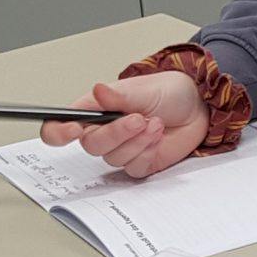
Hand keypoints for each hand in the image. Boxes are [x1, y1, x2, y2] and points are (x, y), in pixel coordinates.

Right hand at [37, 76, 206, 178]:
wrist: (199, 107)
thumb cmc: (168, 92)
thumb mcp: (143, 89)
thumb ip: (119, 95)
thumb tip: (99, 91)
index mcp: (95, 109)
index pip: (60, 126)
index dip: (58, 132)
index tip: (73, 131)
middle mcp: (104, 131)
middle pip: (90, 146)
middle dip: (116, 134)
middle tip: (138, 119)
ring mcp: (121, 149)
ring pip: (114, 158)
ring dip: (137, 141)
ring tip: (155, 123)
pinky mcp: (139, 163)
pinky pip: (133, 167)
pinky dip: (147, 152)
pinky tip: (158, 136)